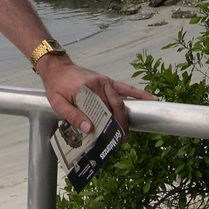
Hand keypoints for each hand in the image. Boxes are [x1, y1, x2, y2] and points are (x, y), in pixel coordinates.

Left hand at [37, 55, 155, 135]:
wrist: (57, 67)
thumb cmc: (56, 85)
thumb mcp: (57, 102)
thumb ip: (72, 115)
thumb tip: (89, 129)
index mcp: (86, 90)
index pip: (101, 113)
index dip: (108, 128)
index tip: (112, 140)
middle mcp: (98, 84)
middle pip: (114, 108)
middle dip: (120, 125)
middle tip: (122, 140)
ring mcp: (105, 81)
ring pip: (120, 102)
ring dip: (125, 117)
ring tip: (127, 132)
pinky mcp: (107, 80)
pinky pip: (126, 88)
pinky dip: (139, 94)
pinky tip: (152, 98)